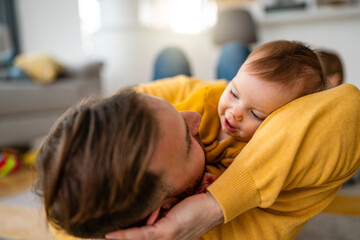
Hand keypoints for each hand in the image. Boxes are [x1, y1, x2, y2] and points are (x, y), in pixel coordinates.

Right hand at [103, 192, 223, 239]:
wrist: (213, 203)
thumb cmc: (193, 203)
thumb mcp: (169, 206)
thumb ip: (156, 209)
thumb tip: (144, 206)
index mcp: (161, 236)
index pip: (135, 237)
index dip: (120, 236)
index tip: (101, 235)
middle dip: (111, 239)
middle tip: (90, 239)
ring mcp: (164, 239)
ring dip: (111, 239)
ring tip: (93, 239)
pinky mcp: (167, 232)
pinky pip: (141, 235)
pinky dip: (124, 235)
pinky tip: (108, 235)